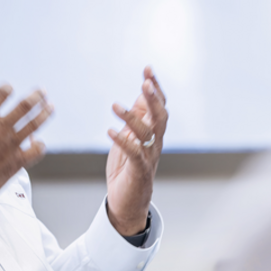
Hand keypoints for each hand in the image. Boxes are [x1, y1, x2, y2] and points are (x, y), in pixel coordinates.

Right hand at [0, 82, 52, 226]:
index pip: (0, 94)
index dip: (7, 89)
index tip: (9, 88)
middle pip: (24, 106)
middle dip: (35, 96)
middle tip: (41, 92)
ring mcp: (6, 148)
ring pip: (34, 125)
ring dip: (44, 114)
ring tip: (49, 108)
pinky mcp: (13, 166)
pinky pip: (35, 152)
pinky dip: (39, 145)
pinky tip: (38, 143)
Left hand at [106, 67, 167, 236]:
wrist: (127, 202)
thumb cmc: (128, 167)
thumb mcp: (132, 135)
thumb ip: (140, 115)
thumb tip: (143, 91)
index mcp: (154, 133)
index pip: (159, 106)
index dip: (155, 88)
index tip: (147, 69)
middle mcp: (155, 143)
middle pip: (160, 116)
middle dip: (153, 98)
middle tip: (145, 82)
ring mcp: (148, 157)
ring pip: (146, 133)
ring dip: (131, 118)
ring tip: (115, 106)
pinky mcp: (139, 170)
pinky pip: (133, 153)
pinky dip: (122, 142)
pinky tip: (110, 131)